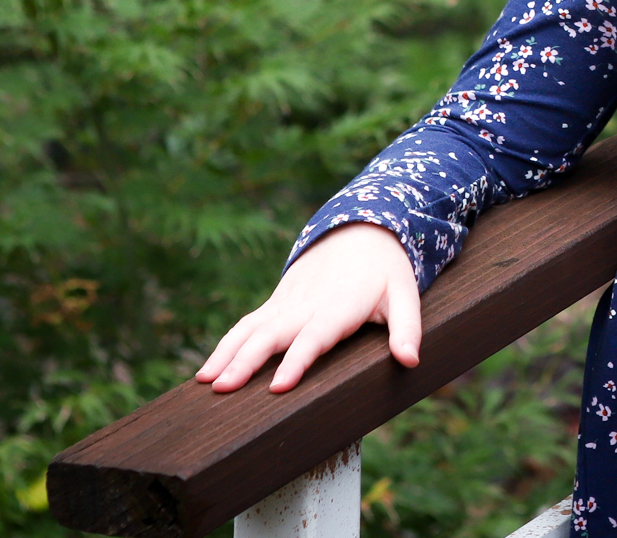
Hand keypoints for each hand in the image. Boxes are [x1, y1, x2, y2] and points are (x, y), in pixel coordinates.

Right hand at [196, 221, 421, 392]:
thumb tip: (410, 361)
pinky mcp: (276, 303)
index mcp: (339, 306)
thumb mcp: (405, 294)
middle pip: (273, 335)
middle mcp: (307, 304)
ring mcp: (287, 302)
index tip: (278, 386)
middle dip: (246, 361)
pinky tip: (208, 371)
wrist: (361, 229)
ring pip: (251, 328)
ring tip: (206, 383)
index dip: (297, 360)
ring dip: (227, 354)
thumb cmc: (387, 270)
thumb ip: (407, 328)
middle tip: (224, 389)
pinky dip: (225, 345)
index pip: (315, 336)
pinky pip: (247, 324)